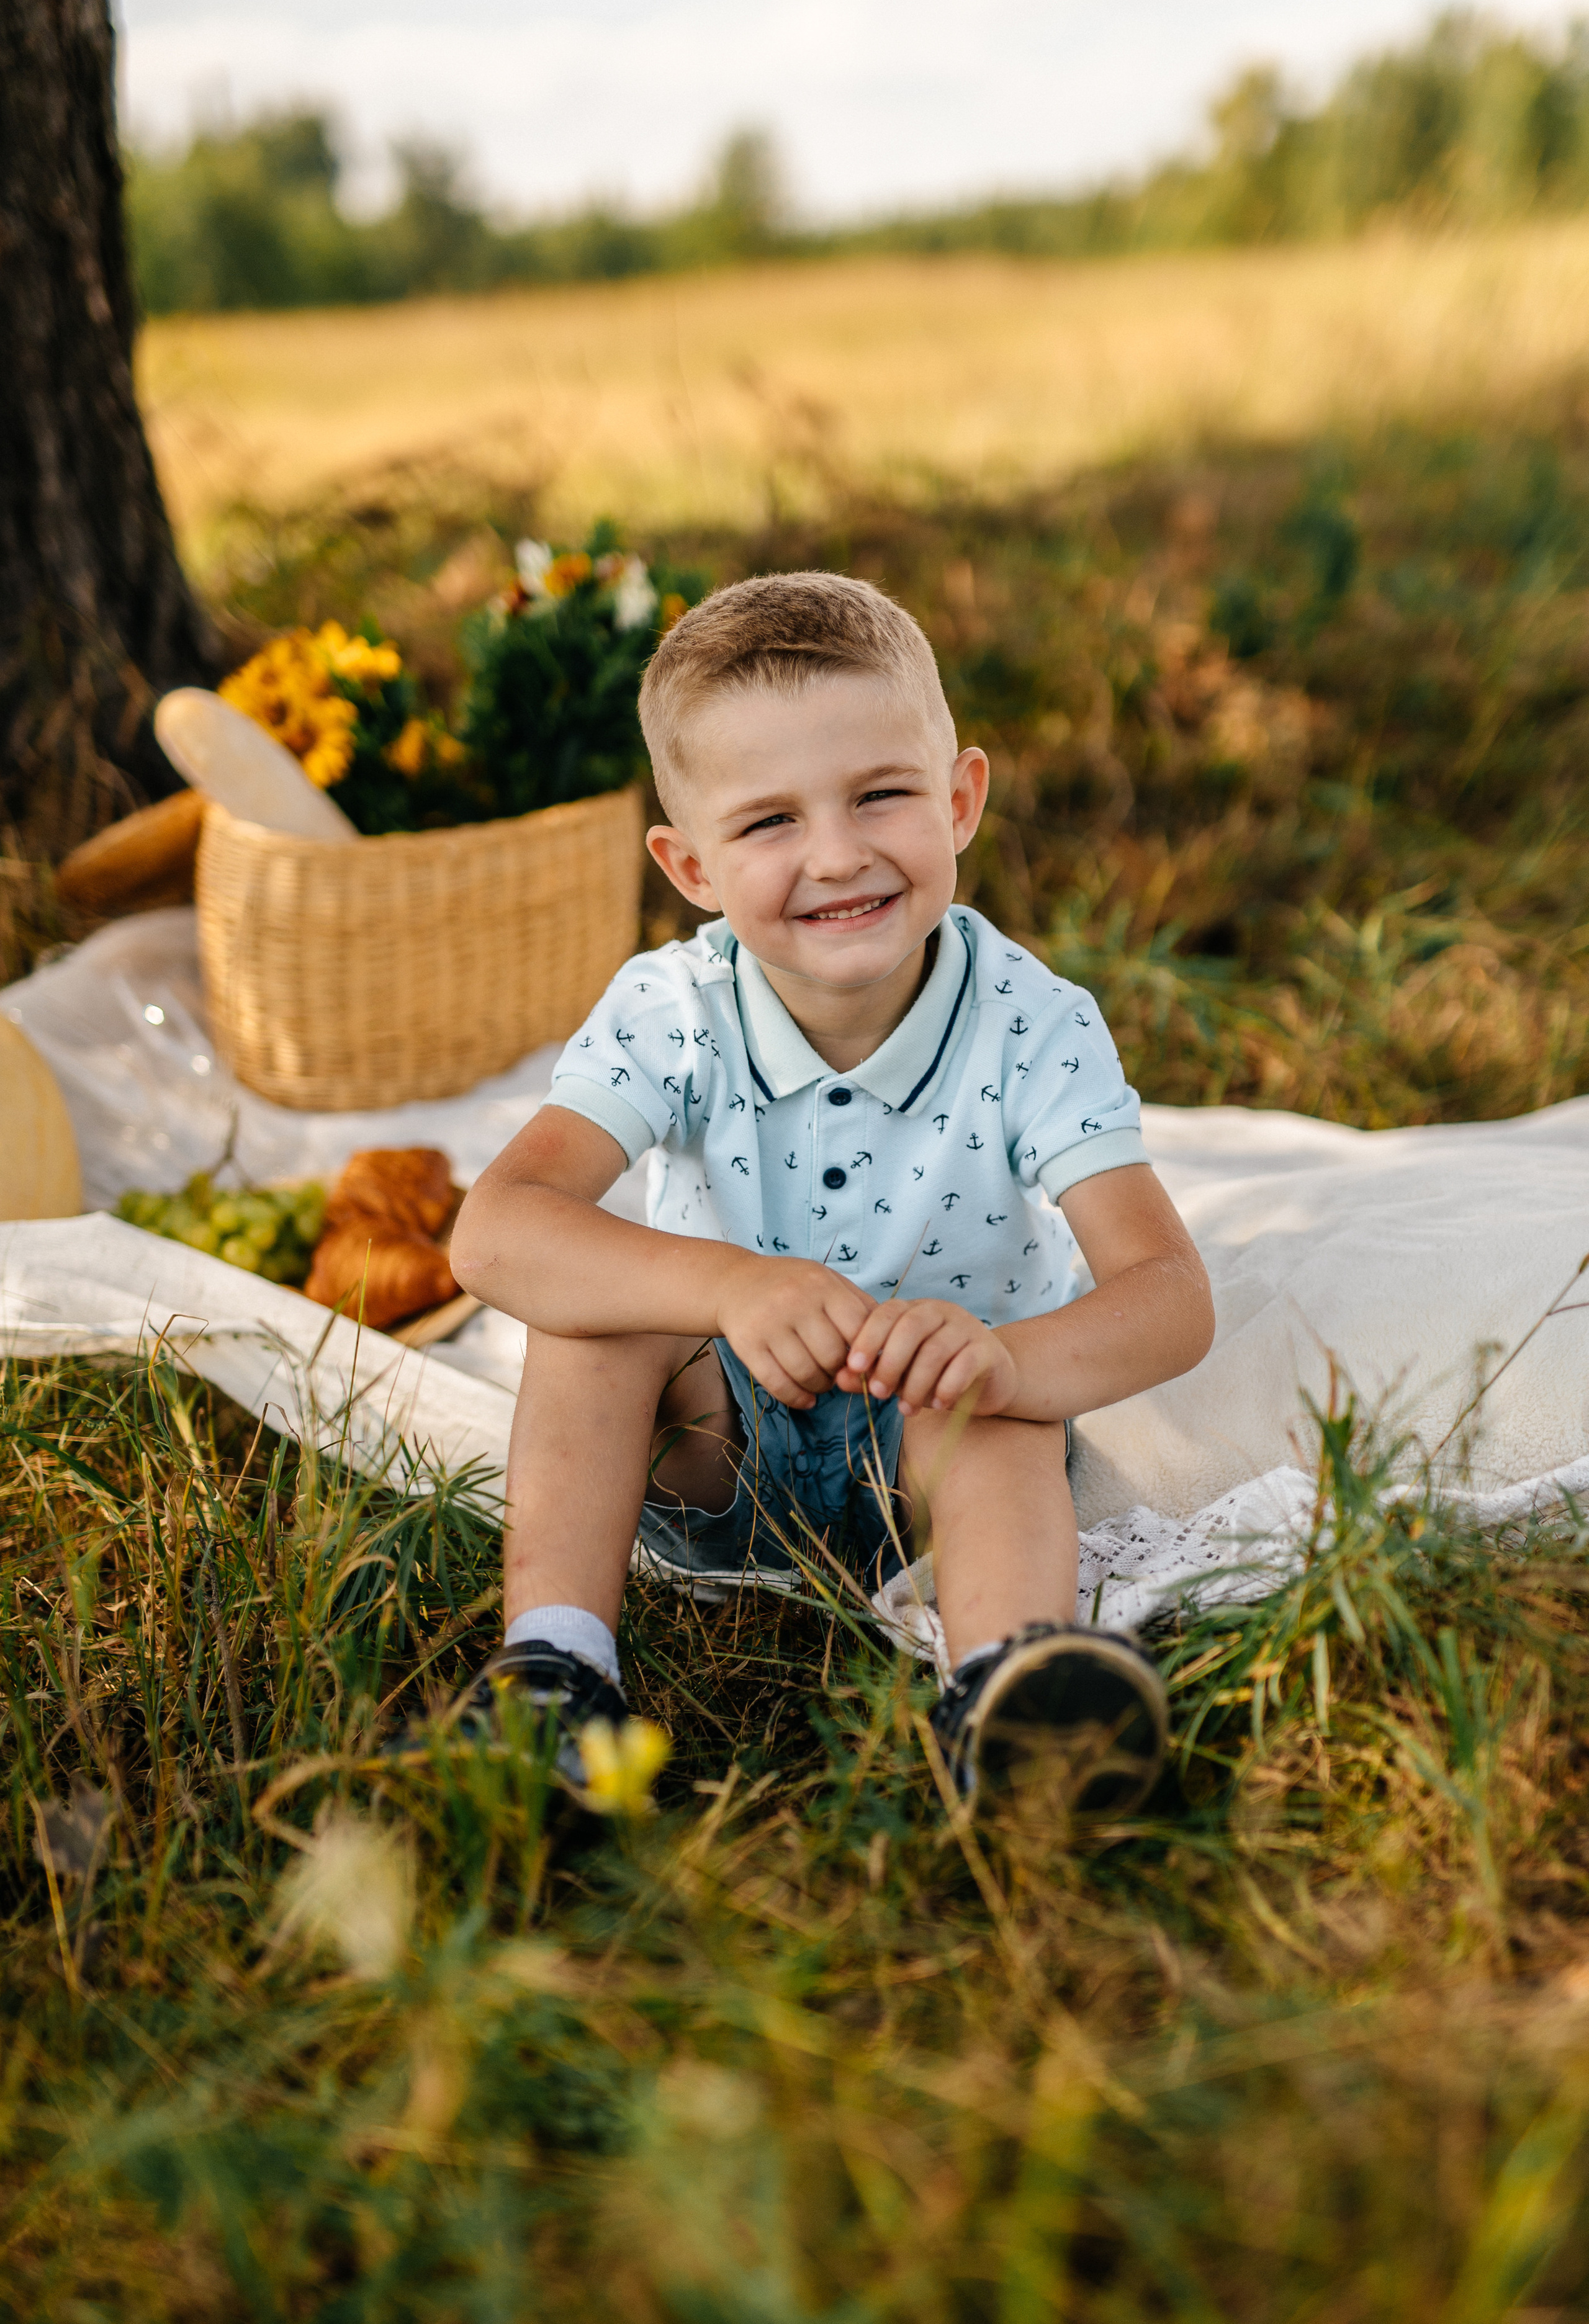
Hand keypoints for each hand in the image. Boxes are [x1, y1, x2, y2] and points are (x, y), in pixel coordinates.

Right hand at [715, 1254, 875, 1409]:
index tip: (864, 1364)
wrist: (735, 1282)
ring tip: (821, 1383)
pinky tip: (805, 1399)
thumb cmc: (792, 1285)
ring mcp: (769, 1323)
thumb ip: (859, 1308)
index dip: (867, 1355)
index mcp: (822, 1284)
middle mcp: (795, 1301)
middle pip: (833, 1356)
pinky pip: (777, 1383)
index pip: (858, 1329)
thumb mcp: (827, 1282)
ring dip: (820, 1388)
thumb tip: (885, 1350)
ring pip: (807, 1373)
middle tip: (838, 1375)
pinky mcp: (747, 1344)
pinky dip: (796, 1398)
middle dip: (840, 1373)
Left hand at [836, 1299, 1017, 1418]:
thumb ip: (872, 1374)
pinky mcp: (987, 1350)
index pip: (887, 1313)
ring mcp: (967, 1328)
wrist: (988, 1380)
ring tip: (907, 1409)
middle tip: (878, 1393)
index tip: (853, 1367)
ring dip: (916, 1383)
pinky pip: (964, 1365)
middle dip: (890, 1362)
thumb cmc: (936, 1374)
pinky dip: (946, 1388)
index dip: (868, 1338)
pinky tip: (938, 1405)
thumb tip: (840, 1380)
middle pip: (911, 1327)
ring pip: (935, 1350)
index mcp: (914, 1310)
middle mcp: (941, 1312)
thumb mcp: (900, 1375)